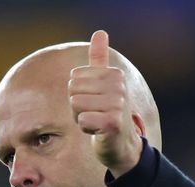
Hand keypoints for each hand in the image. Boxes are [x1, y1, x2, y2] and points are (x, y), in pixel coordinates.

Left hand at [69, 30, 141, 177]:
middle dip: (77, 107)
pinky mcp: (112, 123)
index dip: (78, 94)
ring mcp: (117, 104)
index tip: (94, 103)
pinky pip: (82, 120)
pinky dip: (86, 128)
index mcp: (114, 74)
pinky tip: (98, 131)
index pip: (74, 78)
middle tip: (94, 114)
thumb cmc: (107, 113)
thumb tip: (100, 32)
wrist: (122, 145)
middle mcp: (119, 87)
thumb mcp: (104, 84)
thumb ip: (100, 59)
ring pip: (75, 105)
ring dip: (81, 118)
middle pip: (72, 90)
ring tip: (96, 122)